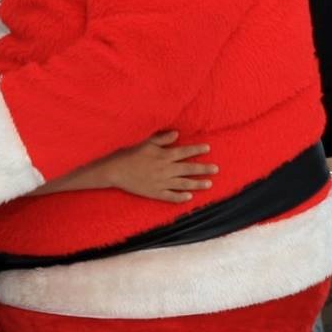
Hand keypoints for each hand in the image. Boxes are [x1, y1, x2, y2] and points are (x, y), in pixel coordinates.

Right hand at [100, 132, 217, 202]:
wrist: (115, 170)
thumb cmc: (129, 153)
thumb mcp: (145, 141)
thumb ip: (162, 139)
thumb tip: (177, 134)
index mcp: (164, 156)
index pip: (185, 152)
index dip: (197, 150)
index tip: (208, 149)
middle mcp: (165, 170)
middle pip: (189, 169)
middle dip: (204, 169)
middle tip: (216, 169)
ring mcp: (161, 183)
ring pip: (183, 184)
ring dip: (197, 184)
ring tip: (209, 184)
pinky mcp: (154, 193)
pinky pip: (170, 196)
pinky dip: (180, 197)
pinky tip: (189, 197)